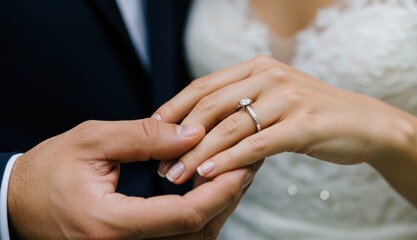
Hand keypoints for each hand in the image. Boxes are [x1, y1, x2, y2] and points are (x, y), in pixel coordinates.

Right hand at [7, 119, 254, 238]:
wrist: (18, 203)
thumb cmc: (47, 172)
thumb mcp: (91, 141)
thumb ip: (144, 137)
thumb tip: (192, 133)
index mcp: (112, 224)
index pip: (184, 216)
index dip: (221, 190)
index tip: (242, 163)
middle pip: (197, 232)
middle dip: (229, 197)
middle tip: (248, 161)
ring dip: (220, 206)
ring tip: (236, 171)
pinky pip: (180, 238)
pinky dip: (202, 214)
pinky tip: (210, 188)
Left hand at [154, 56, 412, 183]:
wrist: (365, 123)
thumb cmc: (311, 115)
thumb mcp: (274, 100)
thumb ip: (241, 106)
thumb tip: (196, 129)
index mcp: (257, 68)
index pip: (203, 86)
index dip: (174, 109)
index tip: (153, 132)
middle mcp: (269, 77)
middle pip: (210, 106)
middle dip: (180, 137)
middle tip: (160, 164)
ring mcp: (287, 99)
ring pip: (230, 127)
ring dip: (198, 154)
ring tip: (177, 176)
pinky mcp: (302, 124)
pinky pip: (256, 144)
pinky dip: (229, 160)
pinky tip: (209, 174)